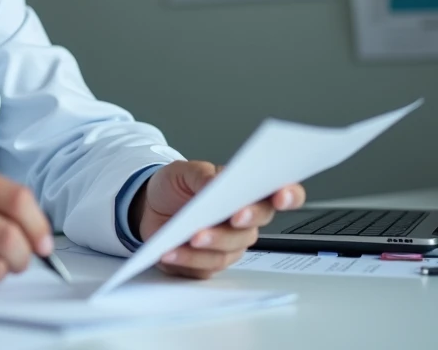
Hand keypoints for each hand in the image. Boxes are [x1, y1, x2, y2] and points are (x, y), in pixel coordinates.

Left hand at [131, 160, 305, 279]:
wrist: (149, 207)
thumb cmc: (174, 187)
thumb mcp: (183, 171)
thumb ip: (202, 175)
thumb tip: (217, 183)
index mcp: (243, 194)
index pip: (277, 195)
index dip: (288, 196)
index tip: (280, 196)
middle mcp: (242, 223)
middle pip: (252, 228)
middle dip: (244, 221)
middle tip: (234, 216)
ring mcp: (227, 246)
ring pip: (229, 251)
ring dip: (211, 243)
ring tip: (191, 237)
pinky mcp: (206, 264)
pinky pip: (203, 267)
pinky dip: (185, 259)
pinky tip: (170, 252)